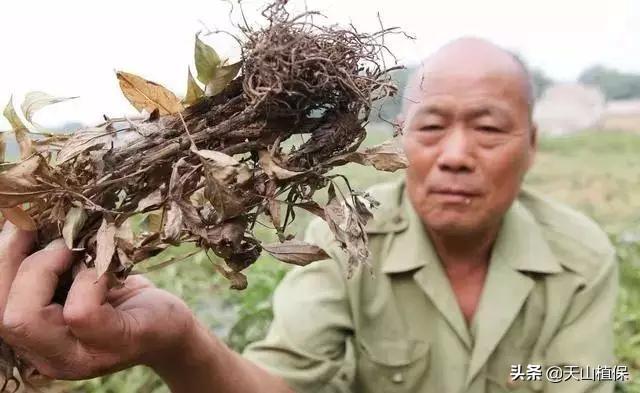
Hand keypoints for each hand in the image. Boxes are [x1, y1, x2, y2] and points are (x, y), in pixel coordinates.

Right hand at [0, 221, 196, 379]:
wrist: (170, 323)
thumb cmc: (120, 294)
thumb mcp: (77, 275)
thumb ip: (48, 261)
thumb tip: (21, 216)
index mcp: (33, 340)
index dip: (1, 258)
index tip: (21, 223)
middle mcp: (48, 357)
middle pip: (3, 316)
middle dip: (16, 262)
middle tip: (55, 239)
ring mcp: (79, 358)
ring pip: (27, 318)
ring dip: (46, 269)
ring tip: (75, 251)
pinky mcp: (112, 343)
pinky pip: (81, 312)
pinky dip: (90, 278)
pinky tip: (108, 270)